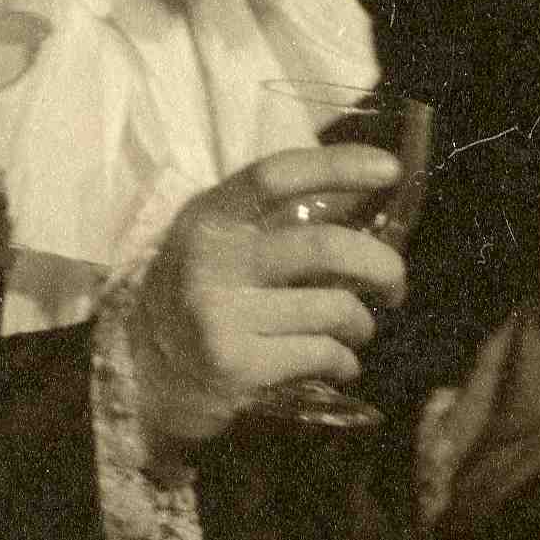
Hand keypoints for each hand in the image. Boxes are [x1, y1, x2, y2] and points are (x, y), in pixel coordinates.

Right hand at [129, 145, 407, 450]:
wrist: (145, 373)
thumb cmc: (202, 295)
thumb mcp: (226, 242)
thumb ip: (284, 217)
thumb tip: (364, 192)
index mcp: (210, 216)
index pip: (277, 175)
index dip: (337, 165)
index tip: (390, 169)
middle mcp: (211, 260)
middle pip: (324, 247)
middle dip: (381, 266)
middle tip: (395, 283)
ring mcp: (220, 315)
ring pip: (333, 308)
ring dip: (361, 323)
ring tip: (357, 329)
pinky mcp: (235, 365)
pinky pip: (321, 354)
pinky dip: (344, 360)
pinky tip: (339, 362)